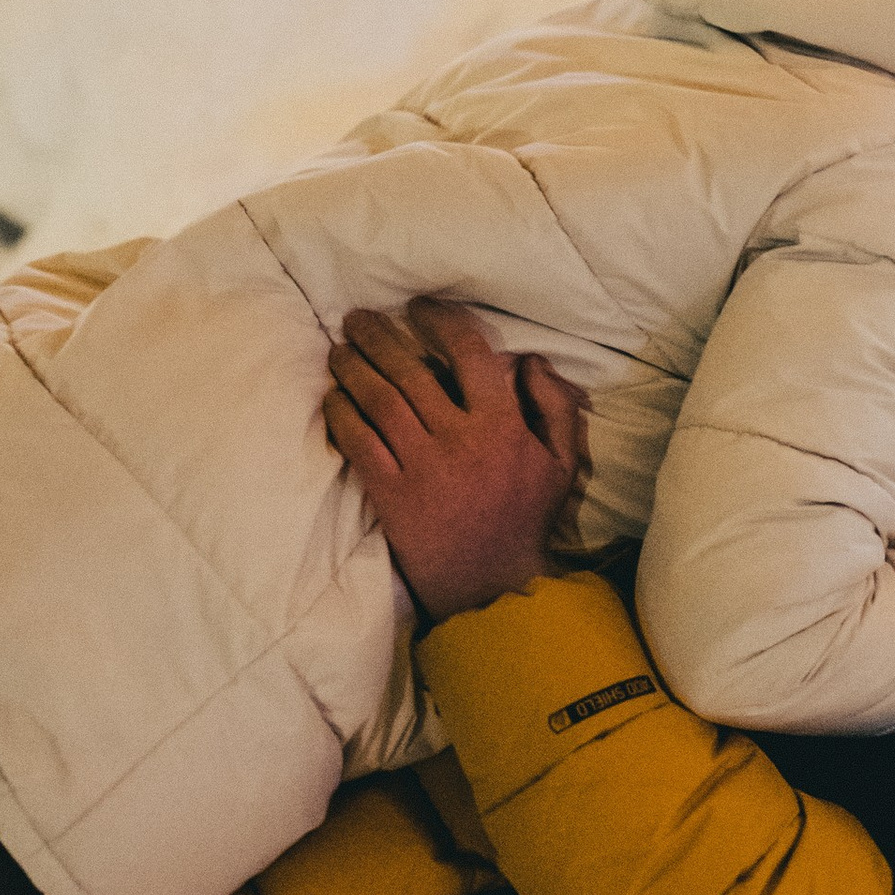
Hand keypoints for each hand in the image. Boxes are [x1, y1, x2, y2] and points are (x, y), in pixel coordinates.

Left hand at [325, 299, 586, 626]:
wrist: (492, 587)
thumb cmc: (526, 521)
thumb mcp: (561, 464)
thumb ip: (554, 406)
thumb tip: (530, 360)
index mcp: (502, 426)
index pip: (469, 354)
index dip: (441, 321)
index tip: (419, 308)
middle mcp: (459, 439)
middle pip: (411, 371)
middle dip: (380, 337)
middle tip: (358, 318)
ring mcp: (422, 467)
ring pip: (380, 401)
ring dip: (355, 369)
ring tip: (339, 350)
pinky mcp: (392, 495)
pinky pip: (359, 444)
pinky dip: (343, 415)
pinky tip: (333, 397)